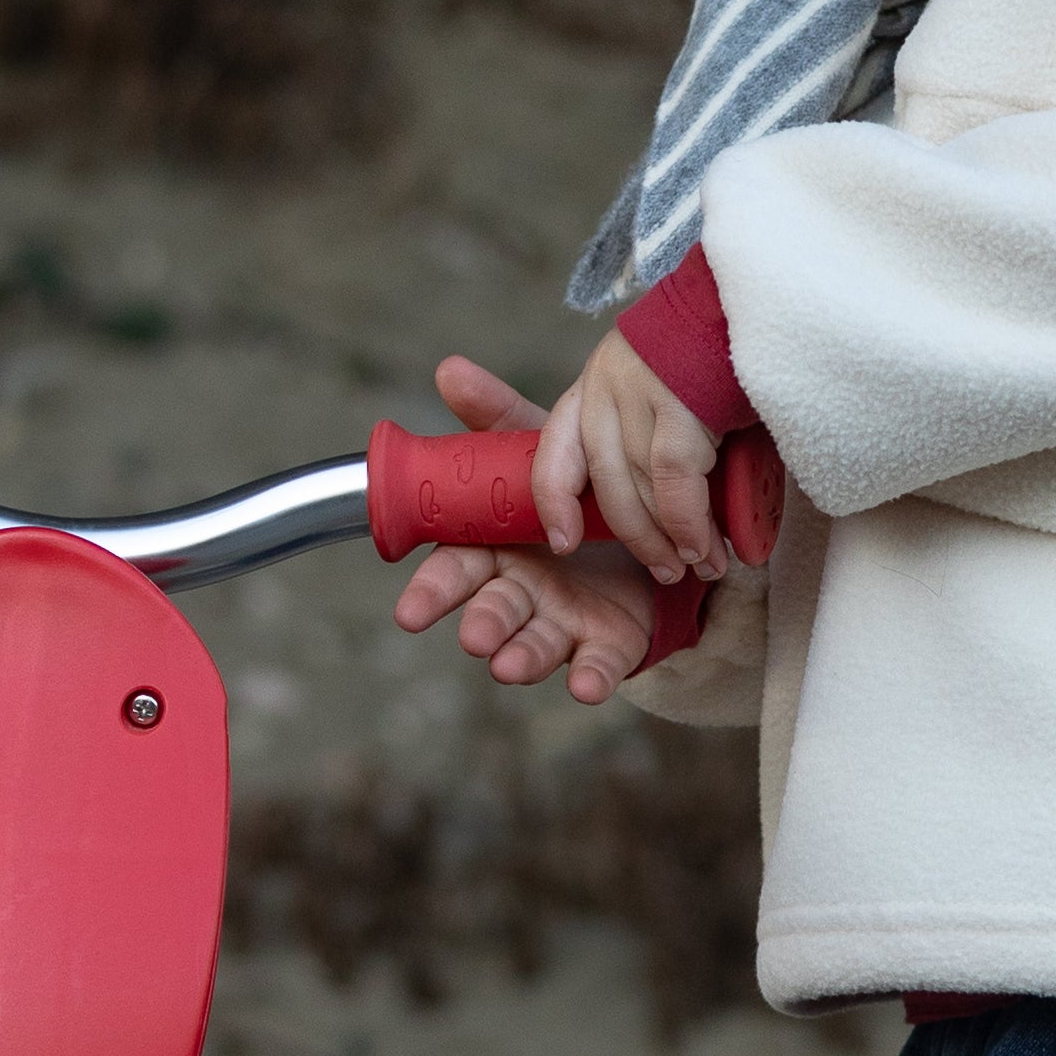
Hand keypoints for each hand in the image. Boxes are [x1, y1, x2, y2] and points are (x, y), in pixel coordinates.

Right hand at [390, 358, 664, 705]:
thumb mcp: (541, 448)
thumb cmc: (572, 492)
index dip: (433, 591)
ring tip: (510, 666)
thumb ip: (496, 417)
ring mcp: (562, 621)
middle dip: (482, 624)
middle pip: (494, 611)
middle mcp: (521, 591)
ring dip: (523, 657)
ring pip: (537, 644)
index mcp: (494, 548)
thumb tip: (450, 369)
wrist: (646, 526)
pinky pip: (598, 665)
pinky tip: (584, 686)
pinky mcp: (606, 644)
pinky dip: (590, 678)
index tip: (409, 612)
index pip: (455, 570)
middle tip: (474, 637)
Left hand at [539, 327, 725, 584]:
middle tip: (668, 571)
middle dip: (635, 537)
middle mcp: (606, 382)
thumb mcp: (673, 386)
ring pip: (640, 487)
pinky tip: (710, 546)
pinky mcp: (679, 402)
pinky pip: (675, 483)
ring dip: (673, 539)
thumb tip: (674, 507)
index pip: (555, 447)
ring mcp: (639, 390)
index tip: (563, 542)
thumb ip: (657, 434)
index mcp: (596, 379)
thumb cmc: (728, 347)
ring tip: (702, 565)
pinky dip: (690, 523)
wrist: (765, 293)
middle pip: (604, 479)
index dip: (554, 500)